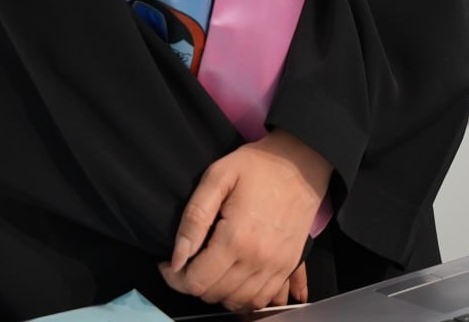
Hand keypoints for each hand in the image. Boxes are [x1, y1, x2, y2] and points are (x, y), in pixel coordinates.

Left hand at [159, 130, 331, 311]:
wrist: (300, 163)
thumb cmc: (258, 166)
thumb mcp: (217, 177)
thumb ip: (194, 218)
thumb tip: (177, 257)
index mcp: (236, 239)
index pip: (197, 281)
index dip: (175, 278)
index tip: (168, 265)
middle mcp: (258, 261)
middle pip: (215, 295)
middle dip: (194, 283)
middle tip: (189, 260)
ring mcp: (276, 267)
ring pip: (237, 303)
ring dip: (218, 292)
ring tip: (210, 268)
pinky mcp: (287, 267)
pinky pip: (262, 301)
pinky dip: (243, 298)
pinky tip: (234, 279)